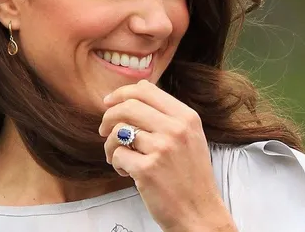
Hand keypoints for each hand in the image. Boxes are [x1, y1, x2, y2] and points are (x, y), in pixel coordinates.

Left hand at [99, 80, 236, 231]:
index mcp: (186, 117)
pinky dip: (116, 164)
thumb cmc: (191, 176)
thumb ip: (167, 114)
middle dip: (109, 117)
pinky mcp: (147, 169)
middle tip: (103, 130)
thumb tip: (136, 90)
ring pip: (118, 131)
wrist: (200, 214)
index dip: (121, 94)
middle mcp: (176, 129)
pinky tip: (128, 173)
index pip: (145, 90)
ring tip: (120, 158)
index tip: (109, 103)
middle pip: (128, 106)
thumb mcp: (190, 136)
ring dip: (111, 145)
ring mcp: (162, 148)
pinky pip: (117, 155)